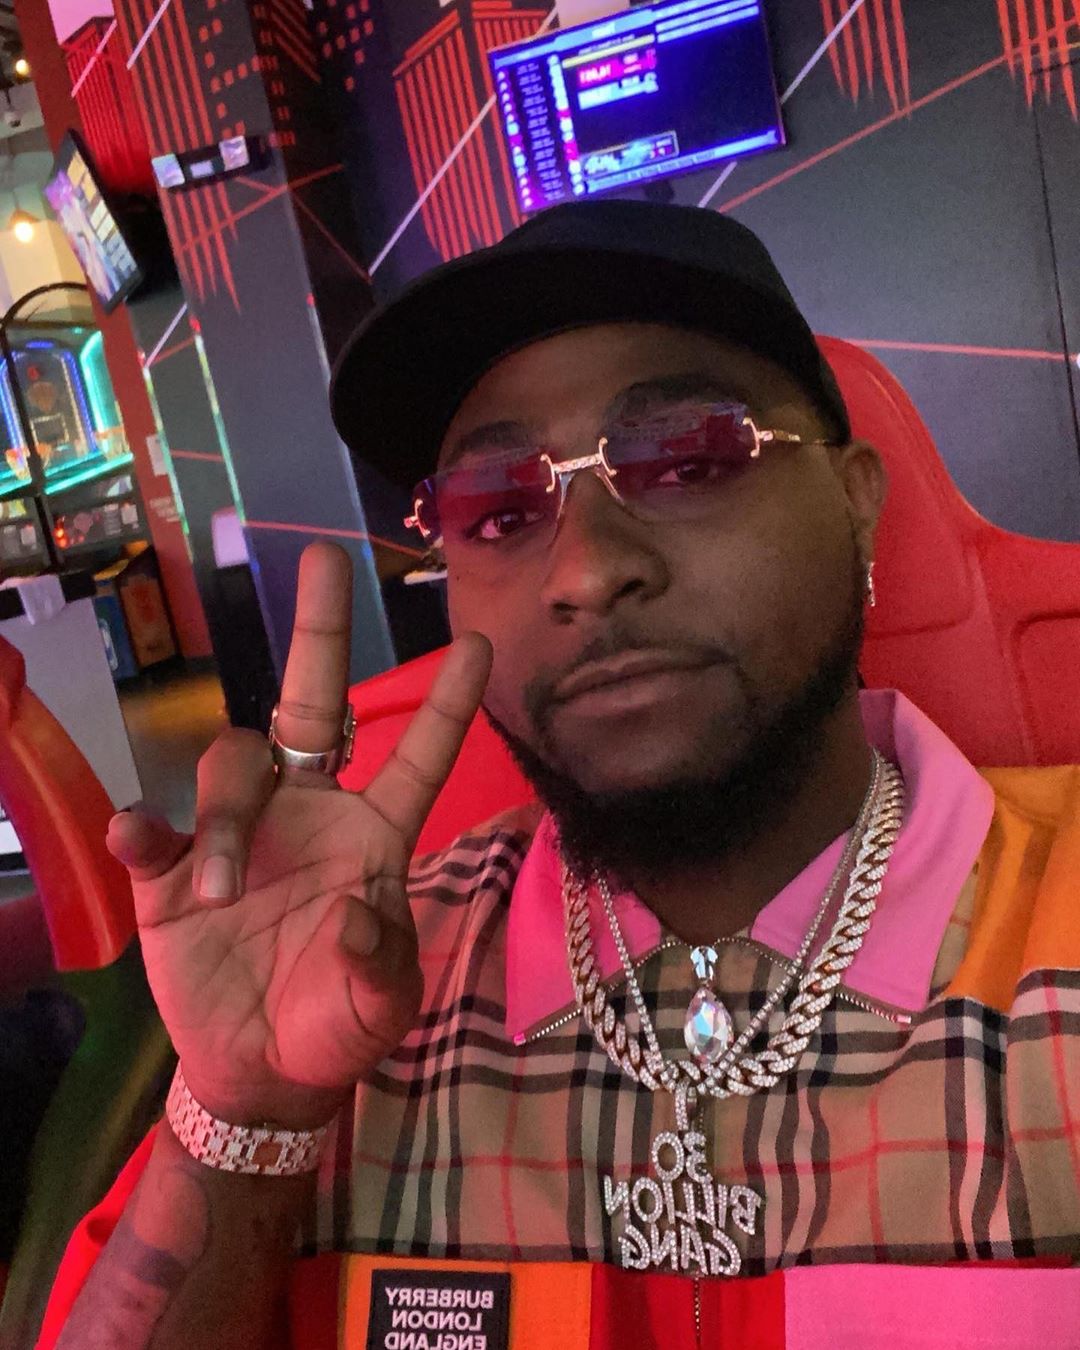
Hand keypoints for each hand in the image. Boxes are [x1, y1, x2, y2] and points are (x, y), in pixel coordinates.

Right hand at [108, 542, 490, 1129]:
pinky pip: (153, 829)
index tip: (480, 641)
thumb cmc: (337, 1026)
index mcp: (372, 833)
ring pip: (230, 766)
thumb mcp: (379, 1008)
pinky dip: (146, 828)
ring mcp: (240, 833)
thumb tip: (351, 912)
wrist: (261, 1070)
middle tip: (327, 557)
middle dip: (319, 631)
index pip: (414, 757)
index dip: (445, 703)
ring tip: (217, 893)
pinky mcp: (169, 871)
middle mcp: (308, 810)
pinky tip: (140, 838)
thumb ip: (379, 967)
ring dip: (225, 820)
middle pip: (310, 701)